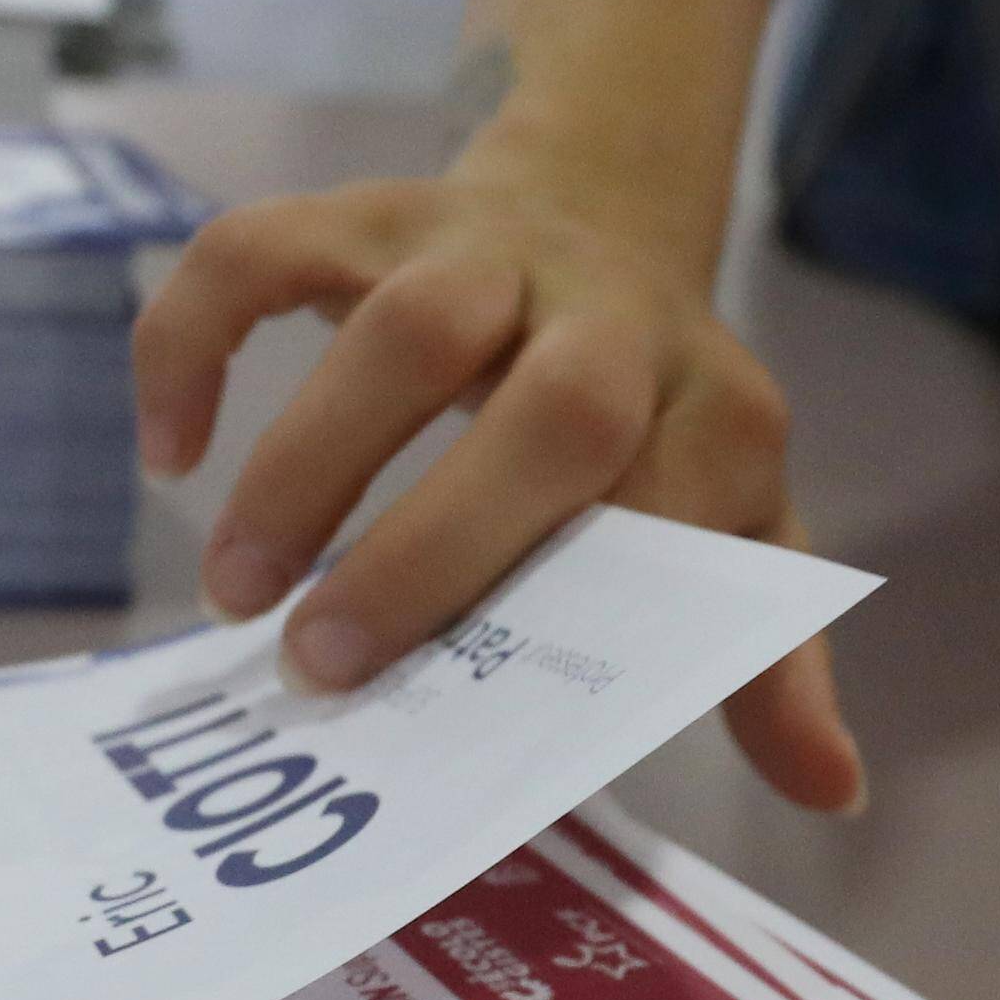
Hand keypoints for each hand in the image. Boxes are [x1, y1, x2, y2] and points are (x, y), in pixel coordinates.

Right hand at [130, 164, 865, 812]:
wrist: (601, 207)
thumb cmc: (652, 416)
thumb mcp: (734, 519)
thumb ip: (768, 651)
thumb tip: (833, 792)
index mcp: (709, 408)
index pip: (662, 506)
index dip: (580, 600)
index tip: (479, 711)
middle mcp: (607, 316)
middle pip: (550, 414)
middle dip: (433, 549)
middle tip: (322, 667)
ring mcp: (482, 249)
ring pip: (400, 327)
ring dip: (307, 464)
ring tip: (233, 588)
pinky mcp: (368, 212)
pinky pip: (261, 248)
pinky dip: (192, 341)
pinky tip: (166, 452)